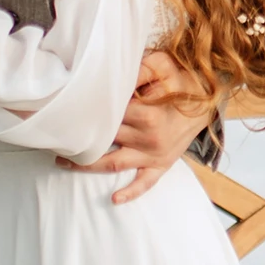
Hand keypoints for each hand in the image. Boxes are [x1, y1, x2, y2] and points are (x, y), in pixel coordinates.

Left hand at [56, 51, 213, 203]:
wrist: (210, 99)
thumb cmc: (183, 80)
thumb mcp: (161, 65)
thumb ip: (135, 71)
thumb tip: (107, 76)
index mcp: (148, 115)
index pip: (106, 114)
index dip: (84, 111)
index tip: (65, 109)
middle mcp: (148, 139)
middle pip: (103, 140)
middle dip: (78, 138)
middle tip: (53, 134)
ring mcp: (154, 155)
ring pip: (114, 163)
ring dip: (86, 165)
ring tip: (62, 162)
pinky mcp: (161, 164)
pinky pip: (145, 183)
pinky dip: (131, 193)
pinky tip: (114, 199)